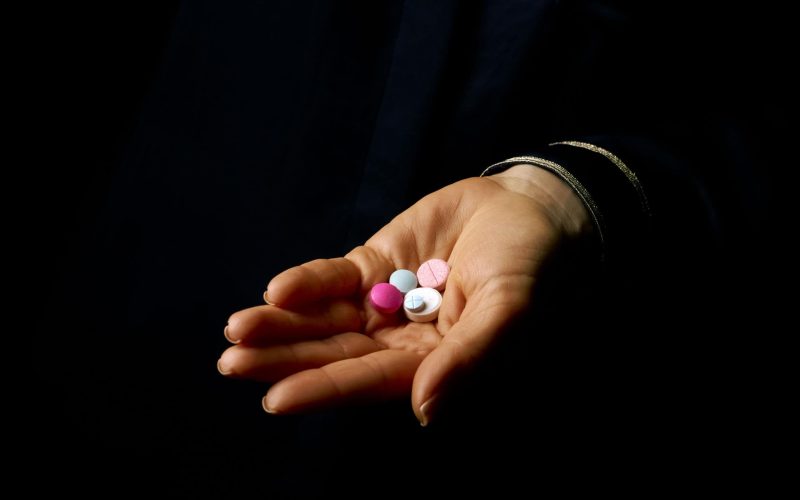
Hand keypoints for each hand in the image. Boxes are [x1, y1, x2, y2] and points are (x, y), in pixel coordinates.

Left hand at [218, 165, 590, 424]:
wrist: (527, 207)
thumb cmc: (530, 265)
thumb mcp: (507, 311)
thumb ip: (467, 358)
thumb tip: (424, 412)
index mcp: (432, 361)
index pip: (370, 381)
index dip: (325, 390)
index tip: (276, 399)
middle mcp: (400, 339)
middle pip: (334, 354)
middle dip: (285, 359)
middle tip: (231, 363)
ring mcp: (384, 301)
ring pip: (324, 318)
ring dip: (282, 325)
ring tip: (237, 329)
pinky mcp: (374, 264)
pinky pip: (334, 277)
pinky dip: (307, 282)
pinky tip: (277, 290)